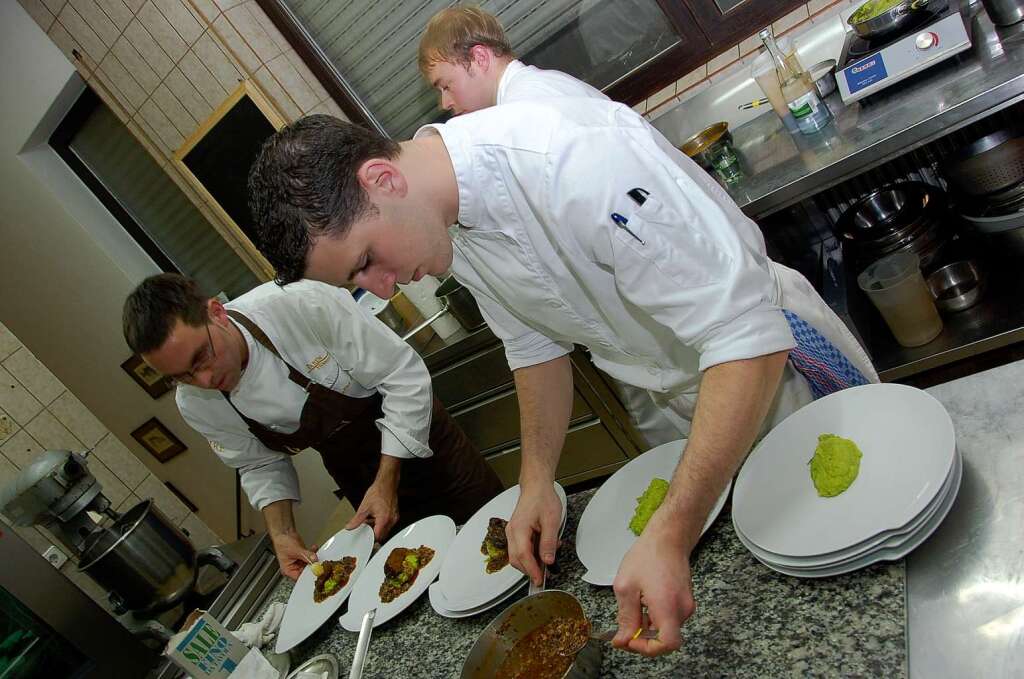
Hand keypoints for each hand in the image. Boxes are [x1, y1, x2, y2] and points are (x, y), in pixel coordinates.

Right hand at [270, 531, 316, 580]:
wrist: (284, 532)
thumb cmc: (282, 542)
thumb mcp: (296, 550)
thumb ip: (306, 555)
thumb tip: (314, 560)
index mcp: (288, 570)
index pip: (300, 577)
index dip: (308, 574)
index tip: (316, 570)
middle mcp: (294, 567)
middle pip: (306, 571)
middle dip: (313, 565)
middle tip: (319, 562)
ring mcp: (299, 562)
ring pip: (310, 563)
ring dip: (314, 558)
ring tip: (315, 552)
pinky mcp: (303, 556)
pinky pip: (310, 557)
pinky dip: (313, 552)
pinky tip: (314, 548)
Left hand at [345, 480, 399, 541]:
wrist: (386, 483)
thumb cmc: (378, 492)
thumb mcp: (364, 507)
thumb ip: (357, 519)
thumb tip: (350, 526)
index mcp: (384, 520)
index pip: (377, 536)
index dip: (371, 540)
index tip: (365, 540)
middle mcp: (391, 520)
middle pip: (382, 535)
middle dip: (373, 534)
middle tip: (365, 529)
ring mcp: (394, 517)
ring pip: (386, 529)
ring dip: (377, 528)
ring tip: (370, 520)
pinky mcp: (395, 514)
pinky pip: (388, 523)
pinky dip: (381, 523)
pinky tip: (375, 516)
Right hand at [506, 482, 561, 585]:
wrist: (536, 486)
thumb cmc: (542, 498)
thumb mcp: (552, 520)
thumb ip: (549, 542)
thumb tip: (548, 560)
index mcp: (519, 529)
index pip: (523, 556)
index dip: (532, 571)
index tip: (539, 580)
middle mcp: (512, 532)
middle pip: (516, 559)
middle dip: (530, 570)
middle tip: (544, 575)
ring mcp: (512, 532)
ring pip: (517, 555)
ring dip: (531, 561)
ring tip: (547, 557)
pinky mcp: (516, 532)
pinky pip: (520, 548)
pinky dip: (530, 554)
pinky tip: (543, 549)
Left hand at [611, 517, 694, 656]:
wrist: (667, 538)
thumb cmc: (648, 556)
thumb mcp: (626, 587)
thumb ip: (626, 617)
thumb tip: (622, 640)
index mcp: (668, 607)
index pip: (667, 644)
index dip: (647, 648)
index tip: (630, 640)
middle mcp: (682, 609)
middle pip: (665, 639)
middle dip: (643, 639)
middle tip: (624, 631)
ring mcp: (686, 606)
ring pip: (666, 629)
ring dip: (648, 627)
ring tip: (632, 611)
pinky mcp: (685, 601)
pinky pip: (669, 618)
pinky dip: (655, 618)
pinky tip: (643, 604)